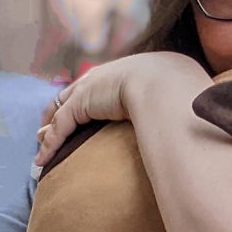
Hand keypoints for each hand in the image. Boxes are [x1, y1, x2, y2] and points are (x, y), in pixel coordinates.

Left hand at [35, 52, 209, 166]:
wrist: (166, 83)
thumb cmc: (178, 89)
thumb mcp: (177, 93)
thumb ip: (176, 104)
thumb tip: (190, 123)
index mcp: (125, 71)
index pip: (98, 86)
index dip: (86, 102)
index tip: (82, 116)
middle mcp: (102, 76)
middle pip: (71, 95)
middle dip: (57, 114)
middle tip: (48, 132)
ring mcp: (89, 89)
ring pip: (60, 113)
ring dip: (49, 133)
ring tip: (41, 151)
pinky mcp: (81, 104)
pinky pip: (60, 127)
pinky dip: (50, 144)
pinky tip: (43, 160)